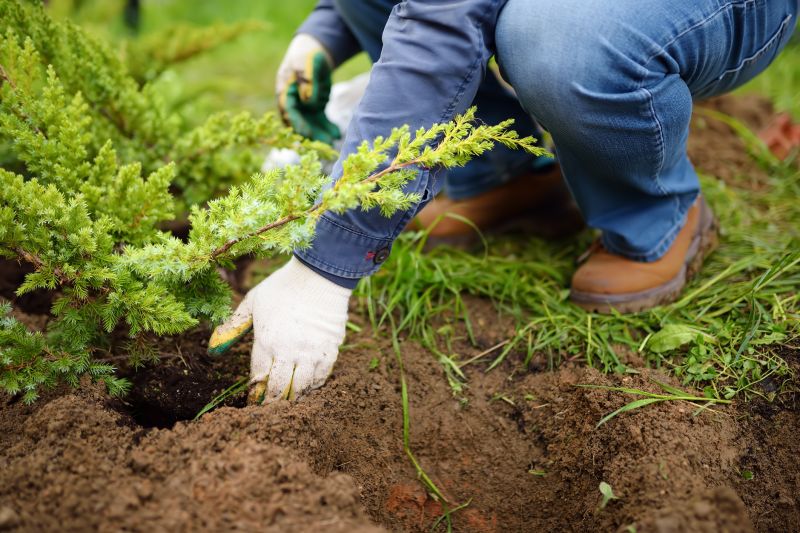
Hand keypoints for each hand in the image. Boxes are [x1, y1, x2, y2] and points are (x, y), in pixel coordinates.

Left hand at [208, 257, 350, 403]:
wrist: (320, 275)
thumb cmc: (283, 287)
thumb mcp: (253, 303)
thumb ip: (233, 327)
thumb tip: (212, 351)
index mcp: (266, 341)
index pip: (258, 379)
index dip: (254, 394)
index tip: (253, 400)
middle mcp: (289, 351)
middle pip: (279, 389)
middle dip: (272, 402)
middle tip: (269, 407)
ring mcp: (311, 352)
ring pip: (301, 388)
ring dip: (293, 397)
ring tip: (288, 399)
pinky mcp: (330, 350)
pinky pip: (322, 377)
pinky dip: (313, 385)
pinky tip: (307, 385)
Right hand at [276, 33, 340, 144]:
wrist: (313, 54)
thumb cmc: (306, 56)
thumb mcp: (306, 63)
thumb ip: (306, 79)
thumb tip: (308, 99)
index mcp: (285, 91)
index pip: (288, 111)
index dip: (296, 123)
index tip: (306, 133)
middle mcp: (292, 103)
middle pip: (299, 123)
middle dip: (311, 134)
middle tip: (325, 143)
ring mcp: (303, 108)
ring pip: (310, 125)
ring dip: (321, 134)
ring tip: (333, 141)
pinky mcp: (314, 109)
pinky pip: (320, 121)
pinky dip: (328, 128)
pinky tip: (337, 133)